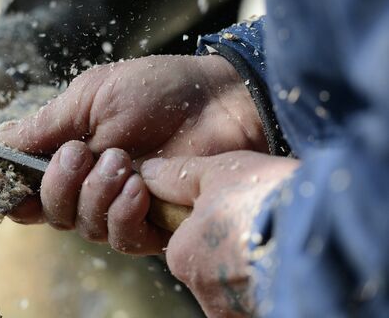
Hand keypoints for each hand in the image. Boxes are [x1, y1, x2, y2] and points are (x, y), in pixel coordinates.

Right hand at [0, 55, 266, 224]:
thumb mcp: (91, 95)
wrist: (221, 100)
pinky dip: (122, 215)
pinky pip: (121, 239)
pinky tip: (138, 188)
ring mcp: (121, 206)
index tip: (12, 178)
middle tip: (83, 152)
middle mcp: (90, 185)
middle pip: (49, 212)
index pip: (28, 186)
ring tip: (122, 161)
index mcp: (71, 154)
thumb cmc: (158, 89)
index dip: (14, 188)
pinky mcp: (154, 223)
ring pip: (82, 226)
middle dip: (59, 184)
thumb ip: (45, 124)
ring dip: (94, 194)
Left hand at [141, 151, 298, 316]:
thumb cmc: (266, 199)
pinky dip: (275, 277)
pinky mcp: (268, 316)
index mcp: (183, 256)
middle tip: (265, 220)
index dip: (215, 219)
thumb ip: (180, 175)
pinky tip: (291, 258)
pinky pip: (263, 294)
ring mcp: (237, 310)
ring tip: (282, 237)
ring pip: (241, 281)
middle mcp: (205, 293)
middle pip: (215, 263)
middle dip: (235, 243)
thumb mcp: (219, 173)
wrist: (326, 236)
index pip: (189, 239)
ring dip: (258, 261)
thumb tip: (149, 172)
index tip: (240, 207)